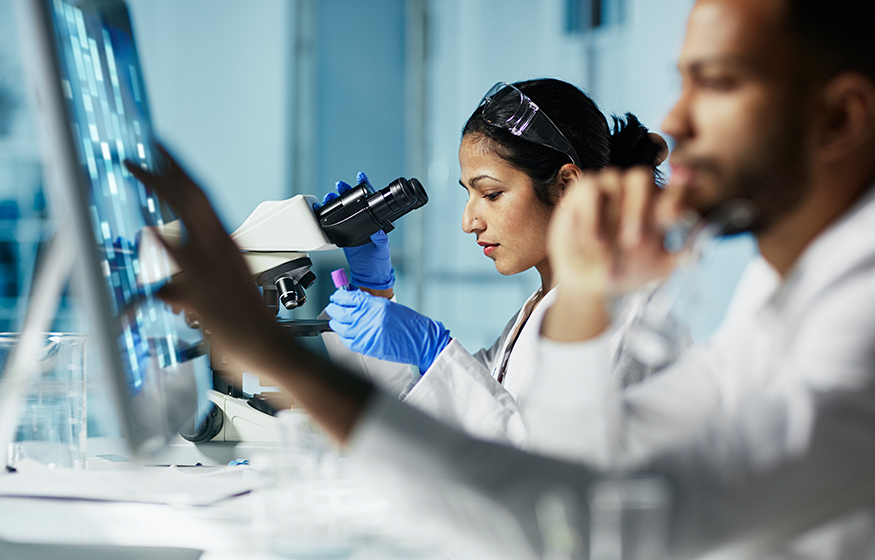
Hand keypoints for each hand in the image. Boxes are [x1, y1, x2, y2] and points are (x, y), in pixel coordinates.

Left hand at [124, 147, 371, 444]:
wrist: (269, 347)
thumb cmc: (248, 325)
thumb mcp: (214, 298)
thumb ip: (185, 289)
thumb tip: (165, 289)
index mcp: (226, 245)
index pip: (202, 199)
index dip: (181, 173)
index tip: (163, 152)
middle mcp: (221, 248)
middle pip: (193, 197)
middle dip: (168, 169)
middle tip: (148, 145)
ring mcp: (213, 265)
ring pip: (187, 216)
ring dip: (160, 189)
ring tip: (137, 166)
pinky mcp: (206, 288)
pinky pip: (182, 261)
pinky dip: (165, 243)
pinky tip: (148, 228)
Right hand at [321, 172, 394, 290]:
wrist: (369, 275)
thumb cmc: (380, 262)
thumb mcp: (383, 249)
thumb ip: (381, 240)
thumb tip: (378, 232)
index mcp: (375, 221)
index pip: (371, 201)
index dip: (366, 187)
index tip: (361, 177)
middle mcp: (364, 222)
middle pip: (354, 202)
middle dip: (346, 191)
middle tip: (340, 185)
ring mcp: (352, 228)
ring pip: (343, 210)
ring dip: (336, 201)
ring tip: (330, 195)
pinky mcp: (343, 236)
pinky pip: (335, 223)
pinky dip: (329, 215)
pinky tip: (324, 209)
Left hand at [325, 288, 449, 372]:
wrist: (421, 341)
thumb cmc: (409, 324)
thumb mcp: (389, 307)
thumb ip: (369, 303)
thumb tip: (353, 300)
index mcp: (375, 305)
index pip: (348, 298)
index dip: (339, 297)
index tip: (336, 297)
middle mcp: (369, 318)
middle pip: (340, 312)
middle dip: (333, 309)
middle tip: (332, 307)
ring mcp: (366, 333)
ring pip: (340, 327)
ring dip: (335, 323)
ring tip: (335, 320)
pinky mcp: (367, 347)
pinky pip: (347, 341)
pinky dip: (343, 336)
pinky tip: (343, 332)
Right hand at [543, 167, 675, 341]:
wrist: (591, 282)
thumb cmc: (627, 270)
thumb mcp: (657, 269)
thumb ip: (678, 258)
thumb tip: (697, 253)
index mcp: (657, 205)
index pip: (673, 189)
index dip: (678, 191)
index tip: (676, 210)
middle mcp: (633, 192)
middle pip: (641, 178)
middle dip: (639, 208)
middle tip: (635, 242)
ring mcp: (608, 189)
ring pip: (614, 178)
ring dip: (611, 215)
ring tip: (605, 248)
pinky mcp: (583, 192)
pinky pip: (589, 189)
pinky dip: (591, 216)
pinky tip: (593, 241)